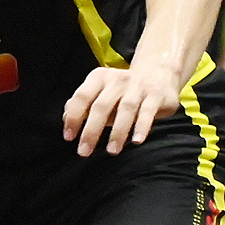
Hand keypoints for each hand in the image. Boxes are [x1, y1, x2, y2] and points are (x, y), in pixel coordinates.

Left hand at [63, 62, 179, 156]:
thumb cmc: (122, 90)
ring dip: (118, 131)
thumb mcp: (101, 93)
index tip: (69, 137)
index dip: (74, 118)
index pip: (82, 97)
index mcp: (99, 78)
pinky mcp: (156, 95)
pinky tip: (137, 140)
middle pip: (101, 106)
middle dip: (91, 130)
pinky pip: (148, 112)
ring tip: (112, 151)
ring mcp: (138, 87)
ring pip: (126, 109)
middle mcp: (117, 80)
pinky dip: (142, 126)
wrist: (158, 73)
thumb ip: (83, 105)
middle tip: (84, 151)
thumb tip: (66, 118)